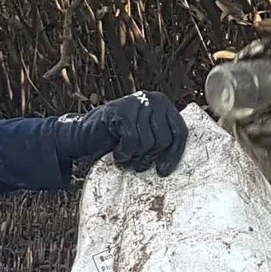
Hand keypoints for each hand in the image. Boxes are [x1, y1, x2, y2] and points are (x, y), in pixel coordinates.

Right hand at [58, 92, 187, 175]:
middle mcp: (153, 100)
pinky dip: (124, 152)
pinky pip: (132, 140)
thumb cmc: (119, 141)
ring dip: (134, 155)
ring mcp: (136, 103)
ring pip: (148, 142)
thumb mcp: (146, 139)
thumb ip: (163, 141)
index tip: (164, 172)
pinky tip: (117, 152)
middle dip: (149, 156)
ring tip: (125, 154)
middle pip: (164, 139)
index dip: (174, 155)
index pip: (180, 132)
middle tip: (136, 160)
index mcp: (164, 106)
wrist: (86, 136)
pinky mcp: (120, 111)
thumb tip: (184, 162)